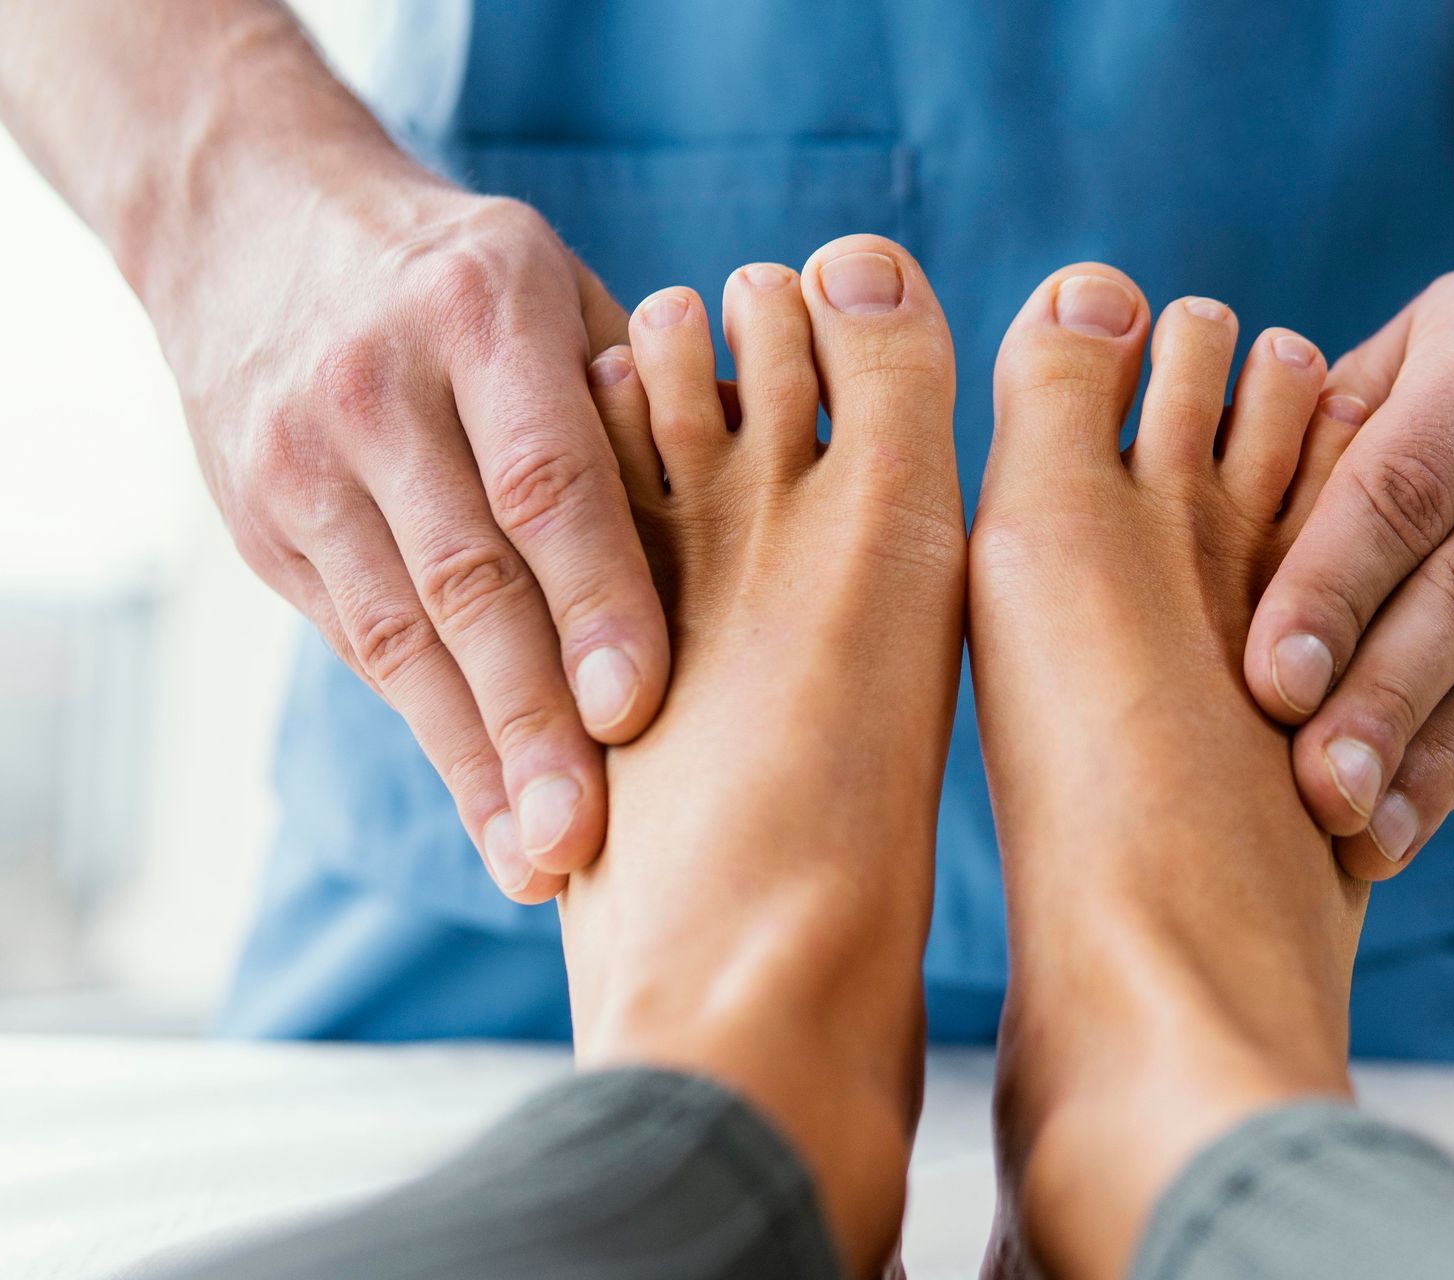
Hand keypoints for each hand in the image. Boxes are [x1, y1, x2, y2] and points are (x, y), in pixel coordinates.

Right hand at [165, 175, 666, 900]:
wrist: (253, 222)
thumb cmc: (463, 275)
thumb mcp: (556, 287)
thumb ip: (643, 395)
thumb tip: (775, 501)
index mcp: (483, 314)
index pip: (546, 477)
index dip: (594, 597)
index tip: (635, 705)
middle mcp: (378, 389)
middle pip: (466, 579)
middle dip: (528, 720)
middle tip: (586, 837)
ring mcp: (304, 463)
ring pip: (401, 637)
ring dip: (476, 761)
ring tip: (541, 862)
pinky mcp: (266, 527)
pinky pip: (364, 647)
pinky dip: (433, 735)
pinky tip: (488, 811)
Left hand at [1244, 252, 1453, 876]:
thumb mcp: (1414, 341)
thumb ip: (1322, 433)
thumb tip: (1205, 535)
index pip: (1403, 491)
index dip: (1332, 592)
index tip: (1273, 684)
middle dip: (1388, 701)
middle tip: (1315, 790)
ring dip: (1445, 760)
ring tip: (1363, 832)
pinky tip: (1425, 803)